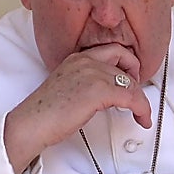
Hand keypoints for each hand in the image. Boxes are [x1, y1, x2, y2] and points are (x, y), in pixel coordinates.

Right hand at [3, 44, 149, 173]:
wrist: (31, 124)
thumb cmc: (44, 113)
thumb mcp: (68, 87)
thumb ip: (86, 82)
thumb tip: (106, 93)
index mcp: (77, 58)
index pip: (111, 50)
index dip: (126, 63)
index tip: (130, 77)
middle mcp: (85, 61)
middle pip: (124, 59)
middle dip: (136, 75)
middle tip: (137, 93)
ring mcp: (93, 74)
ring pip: (131, 81)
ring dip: (141, 99)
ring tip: (141, 112)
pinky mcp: (99, 91)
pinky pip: (133, 97)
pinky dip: (142, 108)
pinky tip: (142, 118)